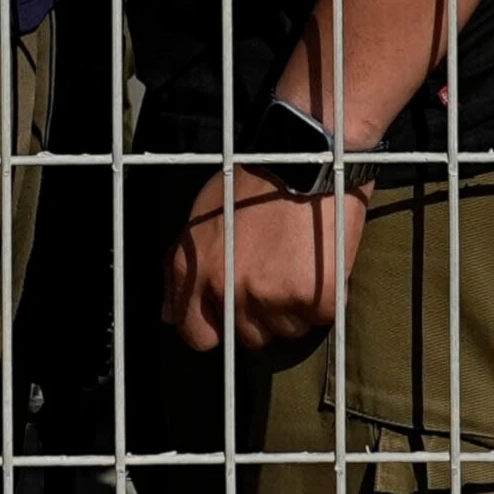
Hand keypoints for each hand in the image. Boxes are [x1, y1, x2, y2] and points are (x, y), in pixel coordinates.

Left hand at [165, 161, 365, 361]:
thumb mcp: (199, 219)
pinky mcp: (314, 297)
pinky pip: (320, 319)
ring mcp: (272, 297)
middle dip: (261, 313)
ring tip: (298, 263)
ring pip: (287, 330)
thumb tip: (170, 315)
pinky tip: (320, 263)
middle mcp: (228, 289)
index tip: (232, 314)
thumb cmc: (251, 183)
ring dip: (294, 307)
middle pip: (248, 337)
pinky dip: (324, 298)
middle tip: (276, 272)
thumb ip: (181, 270)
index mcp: (195, 272)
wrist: (301, 156)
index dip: (216, 327)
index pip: (197, 335)